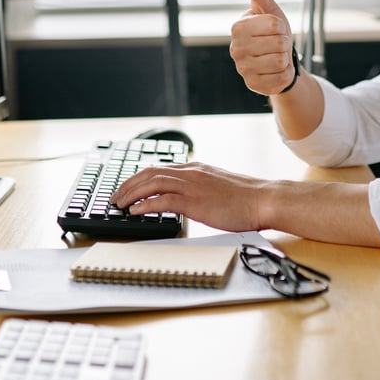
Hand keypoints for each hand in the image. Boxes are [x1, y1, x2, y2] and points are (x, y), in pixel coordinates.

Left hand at [110, 162, 269, 232]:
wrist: (263, 199)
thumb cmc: (245, 198)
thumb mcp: (217, 186)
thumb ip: (199, 187)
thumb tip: (185, 198)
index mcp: (195, 169)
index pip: (159, 168)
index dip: (139, 177)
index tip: (127, 187)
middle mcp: (190, 173)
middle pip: (149, 172)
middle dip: (129, 184)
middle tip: (116, 197)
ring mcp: (192, 186)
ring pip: (152, 183)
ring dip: (132, 193)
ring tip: (120, 204)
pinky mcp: (195, 201)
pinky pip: (163, 200)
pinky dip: (145, 204)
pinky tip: (136, 211)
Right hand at [230, 0, 296, 94]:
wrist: (278, 58)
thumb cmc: (272, 30)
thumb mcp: (267, 6)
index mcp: (238, 27)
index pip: (275, 25)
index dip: (282, 27)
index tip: (275, 29)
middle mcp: (236, 49)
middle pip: (279, 44)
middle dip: (284, 43)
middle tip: (276, 44)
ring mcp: (242, 69)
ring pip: (280, 62)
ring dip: (285, 60)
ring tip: (276, 57)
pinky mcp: (252, 85)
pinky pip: (280, 79)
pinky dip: (284, 75)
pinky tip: (275, 71)